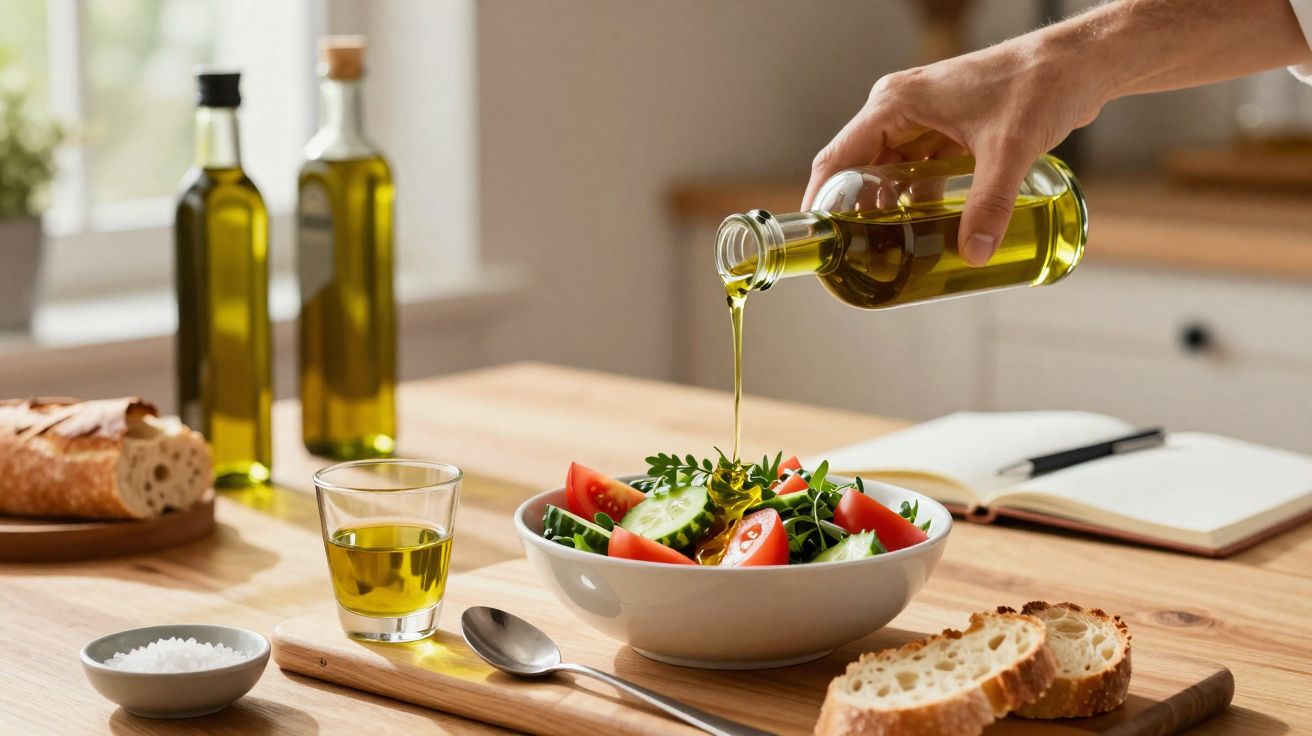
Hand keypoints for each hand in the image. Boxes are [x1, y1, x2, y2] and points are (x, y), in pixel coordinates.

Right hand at [802, 35, 1105, 265]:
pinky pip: (915, 168)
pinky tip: (920, 226)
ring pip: (887, 171)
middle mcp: (900, 108)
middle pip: (858, 169)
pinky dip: (914, 196)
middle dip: (855, 212)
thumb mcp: (1009, 150)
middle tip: (856, 255)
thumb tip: (974, 254)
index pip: (838, 158)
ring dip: (885, 207)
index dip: (823, 201)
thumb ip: (989, 205)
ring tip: (885, 248)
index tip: (819, 239)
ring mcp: (922, 118)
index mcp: (896, 104)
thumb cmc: (1039, 84)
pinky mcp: (945, 127)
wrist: (1078, 63)